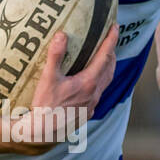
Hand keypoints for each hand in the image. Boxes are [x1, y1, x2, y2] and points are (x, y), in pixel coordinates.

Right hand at [7, 23, 118, 152]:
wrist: (43, 132)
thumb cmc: (45, 105)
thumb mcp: (48, 78)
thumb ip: (56, 55)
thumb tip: (61, 35)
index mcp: (88, 82)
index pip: (104, 56)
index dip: (111, 40)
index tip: (115, 27)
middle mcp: (94, 93)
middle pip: (109, 69)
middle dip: (111, 53)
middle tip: (110, 41)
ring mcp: (92, 104)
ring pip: (106, 82)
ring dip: (107, 68)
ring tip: (104, 59)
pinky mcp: (87, 112)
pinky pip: (99, 93)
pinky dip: (100, 82)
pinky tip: (91, 82)